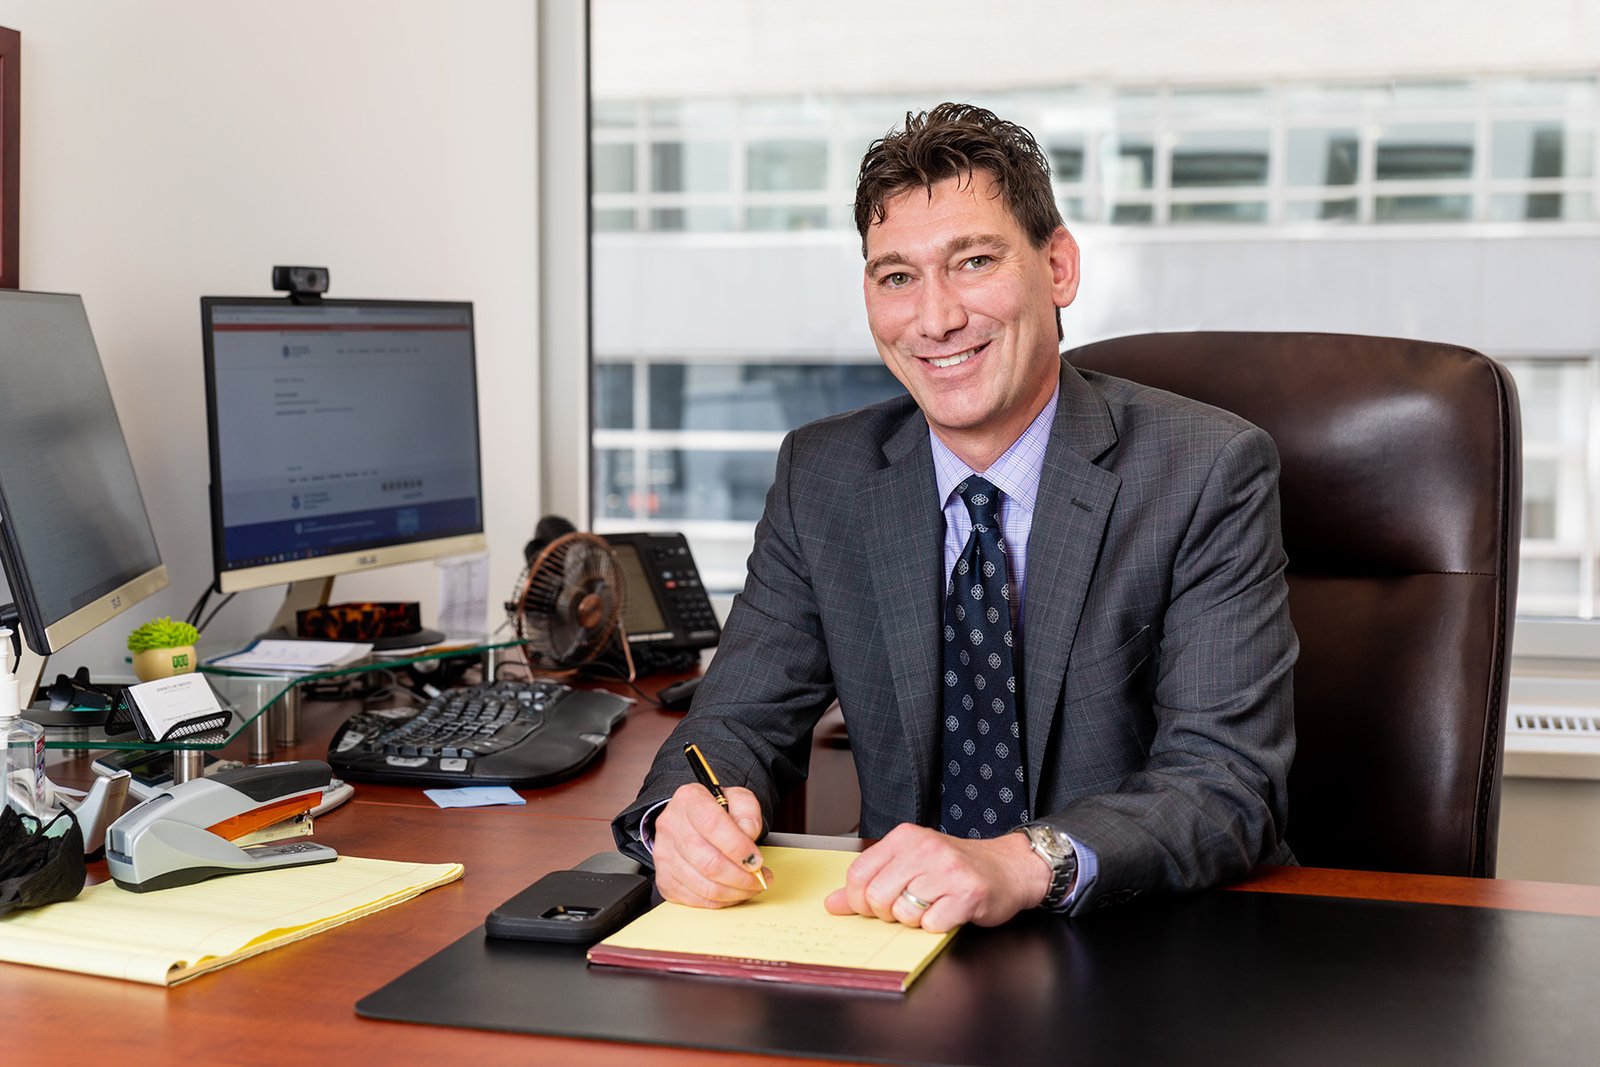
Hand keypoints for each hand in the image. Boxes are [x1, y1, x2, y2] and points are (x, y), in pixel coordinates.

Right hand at [650, 782, 769, 907]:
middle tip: (760, 879)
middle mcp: (671, 826)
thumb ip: (748, 811)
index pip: (713, 825)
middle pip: (708, 862)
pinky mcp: (664, 879)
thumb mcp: (737, 799)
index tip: (757, 861)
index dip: (738, 847)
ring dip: (734, 892)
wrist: (691, 820)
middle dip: (741, 877)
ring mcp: (664, 855)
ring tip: (751, 886)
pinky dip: (720, 901)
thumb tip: (749, 834)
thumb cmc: (716, 810)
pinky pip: (695, 899)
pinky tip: (733, 892)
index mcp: (689, 799)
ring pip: (703, 885)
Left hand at [823, 823, 1050, 932]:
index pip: (858, 874)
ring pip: (904, 913)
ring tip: (931, 907)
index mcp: (905, 837)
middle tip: (906, 908)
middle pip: (878, 896)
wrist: (1008, 868)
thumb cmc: (955, 868)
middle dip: (887, 913)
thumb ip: (871, 881)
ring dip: (914, 920)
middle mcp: (925, 849)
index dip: (858, 900)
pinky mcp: (967, 893)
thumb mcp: (910, 864)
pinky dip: (936, 927)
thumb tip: (832, 904)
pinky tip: (947, 913)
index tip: (871, 906)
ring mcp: (947, 870)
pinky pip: (932, 924)